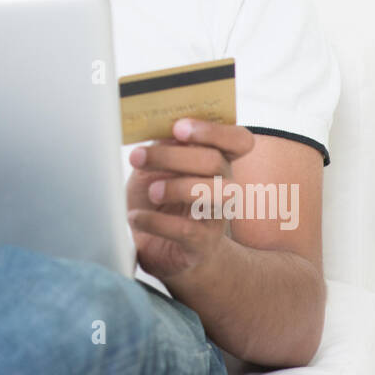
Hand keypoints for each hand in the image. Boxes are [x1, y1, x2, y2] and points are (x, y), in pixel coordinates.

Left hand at [126, 117, 255, 282]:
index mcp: (217, 162)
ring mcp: (217, 216)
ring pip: (215, 193)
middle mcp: (224, 186)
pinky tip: (136, 218)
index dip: (213, 130)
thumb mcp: (157, 168)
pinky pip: (187, 230)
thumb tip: (149, 124)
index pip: (238, 140)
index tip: (178, 128)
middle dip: (172, 156)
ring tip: (151, 192)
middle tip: (138, 157)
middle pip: (215, 161)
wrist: (165, 251)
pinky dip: (156, 222)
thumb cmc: (162, 201)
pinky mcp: (203, 244)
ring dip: (177, 187)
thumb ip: (160, 147)